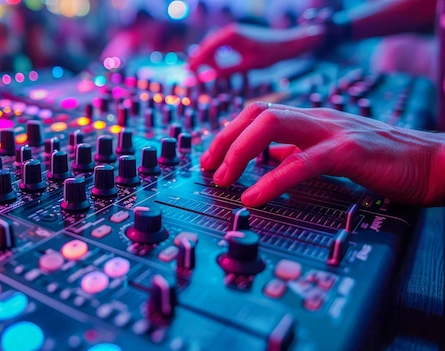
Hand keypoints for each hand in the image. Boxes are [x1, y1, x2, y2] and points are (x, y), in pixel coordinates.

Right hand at [188, 24, 324, 77]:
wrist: (287, 44)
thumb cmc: (270, 53)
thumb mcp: (247, 65)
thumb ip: (226, 70)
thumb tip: (207, 77)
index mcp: (231, 36)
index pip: (207, 49)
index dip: (197, 61)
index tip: (190, 72)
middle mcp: (230, 31)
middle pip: (207, 45)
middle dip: (198, 59)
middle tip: (189, 73)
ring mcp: (234, 33)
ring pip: (212, 45)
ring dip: (205, 58)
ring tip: (198, 70)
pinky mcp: (237, 37)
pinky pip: (220, 45)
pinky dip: (214, 55)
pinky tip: (212, 65)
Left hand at [200, 102, 444, 206]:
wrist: (430, 163)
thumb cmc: (382, 160)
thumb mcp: (330, 152)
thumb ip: (298, 150)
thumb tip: (269, 155)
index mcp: (310, 120)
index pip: (258, 113)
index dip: (229, 133)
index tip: (211, 158)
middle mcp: (317, 118)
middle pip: (257, 112)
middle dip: (225, 139)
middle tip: (209, 168)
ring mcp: (332, 130)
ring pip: (272, 125)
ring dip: (239, 152)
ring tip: (225, 179)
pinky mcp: (348, 151)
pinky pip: (301, 162)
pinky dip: (272, 179)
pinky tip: (255, 196)